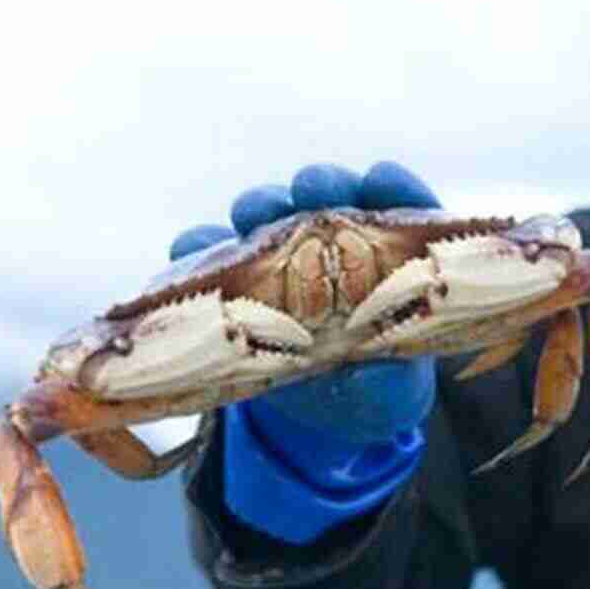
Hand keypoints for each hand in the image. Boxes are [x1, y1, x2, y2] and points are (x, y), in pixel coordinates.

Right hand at [170, 161, 440, 445]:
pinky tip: (192, 246)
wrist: (328, 409)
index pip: (397, 209)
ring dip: (261, 206)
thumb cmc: (376, 383)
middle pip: (330, 200)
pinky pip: (211, 258)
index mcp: (389, 257)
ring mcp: (283, 259)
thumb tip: (368, 370)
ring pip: (270, 218)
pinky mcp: (236, 282)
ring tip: (252, 210)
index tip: (379, 180)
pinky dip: (199, 248)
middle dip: (320, 187)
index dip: (391, 190)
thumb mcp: (389, 387)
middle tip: (311, 188)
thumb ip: (386, 375)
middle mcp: (335, 246)